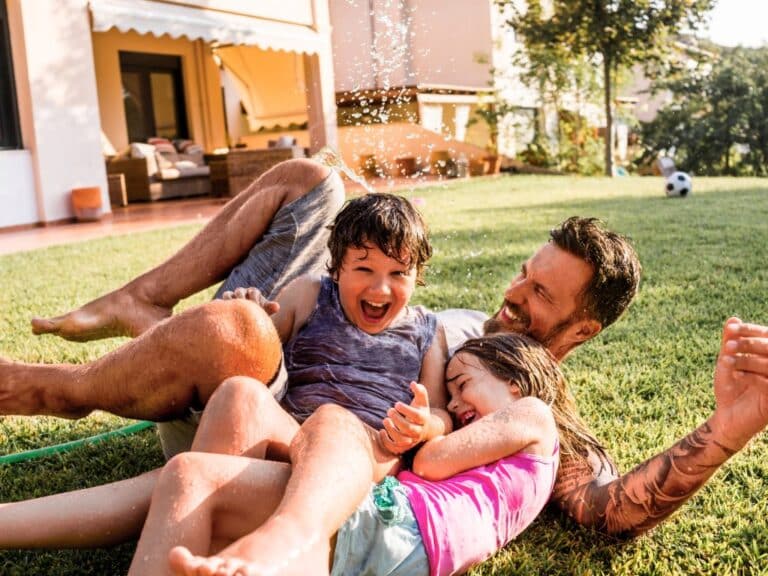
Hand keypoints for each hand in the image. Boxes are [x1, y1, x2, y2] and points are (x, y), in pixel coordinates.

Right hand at [222, 287, 279, 314]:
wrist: (246, 323)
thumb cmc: (258, 316)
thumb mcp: (265, 312)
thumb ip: (269, 308)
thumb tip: (277, 306)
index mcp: (253, 292)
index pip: (253, 292)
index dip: (255, 299)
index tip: (256, 307)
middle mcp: (241, 292)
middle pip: (239, 291)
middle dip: (241, 299)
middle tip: (243, 308)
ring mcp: (231, 296)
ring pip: (227, 294)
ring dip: (229, 301)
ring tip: (231, 311)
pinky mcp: (222, 303)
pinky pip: (219, 302)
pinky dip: (220, 306)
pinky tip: (222, 314)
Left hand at [378, 381, 430, 454]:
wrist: (426, 429)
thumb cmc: (420, 411)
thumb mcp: (422, 401)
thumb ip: (420, 390)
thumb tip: (413, 383)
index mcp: (424, 419)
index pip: (417, 416)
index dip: (406, 410)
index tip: (396, 404)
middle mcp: (419, 431)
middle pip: (409, 428)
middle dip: (397, 419)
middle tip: (389, 410)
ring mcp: (412, 441)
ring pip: (402, 440)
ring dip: (391, 430)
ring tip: (385, 420)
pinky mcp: (405, 447)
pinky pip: (396, 449)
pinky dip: (387, 442)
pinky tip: (382, 431)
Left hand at [711, 317, 767, 449]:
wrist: (728, 418)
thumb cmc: (730, 388)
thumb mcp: (727, 363)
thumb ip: (730, 342)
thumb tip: (733, 319)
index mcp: (767, 357)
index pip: (766, 337)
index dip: (751, 331)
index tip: (732, 329)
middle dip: (749, 344)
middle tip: (729, 345)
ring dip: (748, 359)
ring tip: (726, 358)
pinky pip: (767, 384)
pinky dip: (752, 376)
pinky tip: (735, 374)